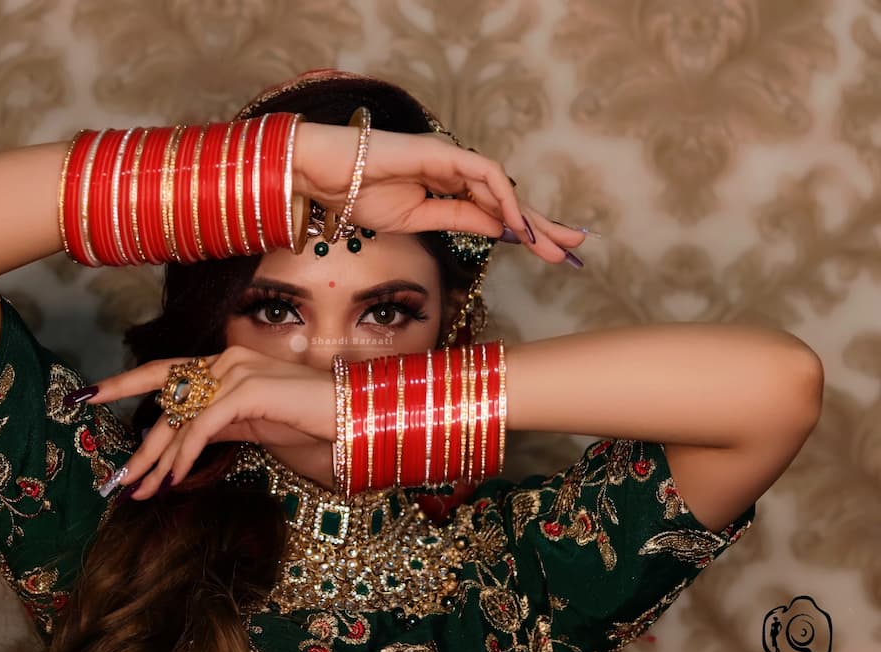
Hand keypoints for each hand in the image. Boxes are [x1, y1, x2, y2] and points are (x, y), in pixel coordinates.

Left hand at [81, 345, 335, 498]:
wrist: (352, 418)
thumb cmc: (309, 423)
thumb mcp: (252, 425)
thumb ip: (217, 424)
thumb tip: (182, 443)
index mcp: (224, 364)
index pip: (164, 371)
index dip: (124, 382)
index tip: (87, 396)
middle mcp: (225, 361)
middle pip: (166, 402)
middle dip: (141, 446)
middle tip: (119, 480)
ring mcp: (236, 371)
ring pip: (180, 418)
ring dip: (159, 460)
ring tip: (141, 491)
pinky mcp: (247, 389)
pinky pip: (203, 425)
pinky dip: (185, 454)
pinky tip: (176, 479)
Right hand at [292, 122, 587, 264]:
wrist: (323, 176)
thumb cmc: (357, 195)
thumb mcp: (416, 220)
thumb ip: (456, 220)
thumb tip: (494, 230)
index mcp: (445, 188)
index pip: (493, 212)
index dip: (523, 231)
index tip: (549, 252)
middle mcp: (453, 170)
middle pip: (507, 200)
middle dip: (541, 225)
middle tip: (574, 246)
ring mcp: (449, 159)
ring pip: (502, 187)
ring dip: (530, 218)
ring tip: (554, 244)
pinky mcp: (442, 153)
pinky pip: (483, 175)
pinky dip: (503, 200)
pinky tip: (517, 226)